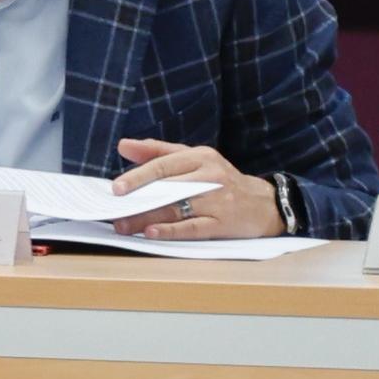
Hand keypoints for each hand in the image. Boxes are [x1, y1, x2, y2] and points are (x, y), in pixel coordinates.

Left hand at [115, 138, 281, 238]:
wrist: (264, 203)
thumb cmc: (219, 179)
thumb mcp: (194, 158)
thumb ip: (158, 152)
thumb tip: (123, 145)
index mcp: (201, 157)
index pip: (164, 165)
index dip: (138, 177)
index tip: (116, 188)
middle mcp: (210, 177)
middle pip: (168, 188)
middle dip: (138, 200)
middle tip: (113, 210)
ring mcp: (218, 201)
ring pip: (176, 209)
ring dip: (146, 218)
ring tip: (123, 226)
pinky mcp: (222, 224)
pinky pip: (192, 227)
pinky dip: (170, 231)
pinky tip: (151, 233)